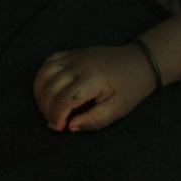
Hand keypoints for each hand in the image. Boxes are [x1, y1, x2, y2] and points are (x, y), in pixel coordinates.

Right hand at [32, 45, 157, 131]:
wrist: (140, 61)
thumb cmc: (131, 88)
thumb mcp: (118, 109)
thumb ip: (94, 120)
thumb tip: (70, 126)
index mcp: (92, 80)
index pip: (64, 100)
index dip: (57, 116)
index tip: (60, 127)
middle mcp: (79, 66)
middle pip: (51, 88)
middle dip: (47, 108)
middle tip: (54, 121)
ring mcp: (74, 57)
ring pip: (45, 73)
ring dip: (40, 93)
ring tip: (45, 107)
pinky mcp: (72, 52)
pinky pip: (49, 62)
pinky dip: (42, 76)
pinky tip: (46, 89)